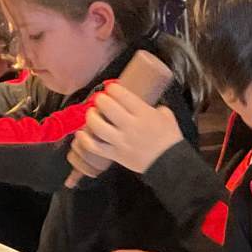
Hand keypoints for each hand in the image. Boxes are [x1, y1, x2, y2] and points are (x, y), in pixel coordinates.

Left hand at [65, 85, 183, 184]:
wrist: (169, 163)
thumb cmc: (169, 139)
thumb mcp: (166, 115)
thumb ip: (153, 107)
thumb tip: (143, 103)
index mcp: (142, 113)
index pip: (120, 94)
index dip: (112, 88)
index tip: (111, 89)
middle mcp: (129, 125)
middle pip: (106, 106)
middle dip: (101, 99)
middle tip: (101, 100)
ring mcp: (120, 141)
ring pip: (97, 125)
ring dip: (91, 116)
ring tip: (92, 113)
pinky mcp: (115, 154)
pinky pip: (94, 146)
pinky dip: (85, 139)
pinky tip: (81, 133)